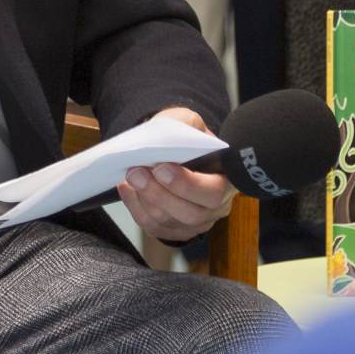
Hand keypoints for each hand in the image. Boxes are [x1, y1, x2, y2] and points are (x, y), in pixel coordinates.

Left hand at [117, 107, 233, 242]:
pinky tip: (127, 188)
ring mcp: (196, 223)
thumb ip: (185, 126)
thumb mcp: (191, 123)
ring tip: (130, 177)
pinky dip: (136, 207)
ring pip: (168, 221)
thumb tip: (167, 139)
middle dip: (158, 193)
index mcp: (227, 181)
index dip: (187, 184)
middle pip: (190, 213)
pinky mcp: (175, 230)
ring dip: (144, 199)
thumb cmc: (186, 138)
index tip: (161, 168)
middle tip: (136, 172)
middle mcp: (215, 208)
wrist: (175, 151)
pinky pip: (154, 227)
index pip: (213, 192)